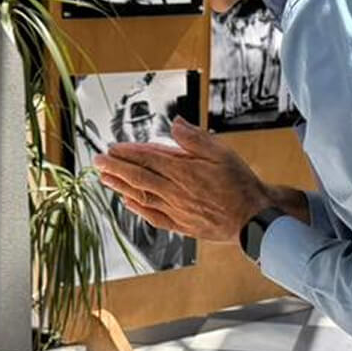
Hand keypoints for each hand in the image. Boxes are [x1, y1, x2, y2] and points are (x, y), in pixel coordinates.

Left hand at [93, 118, 275, 241]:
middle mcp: (175, 191)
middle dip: (116, 168)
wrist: (253, 219)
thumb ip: (196, 139)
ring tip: (105, 179)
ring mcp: (176, 210)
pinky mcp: (181, 225)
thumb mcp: (222, 153)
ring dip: (120, 186)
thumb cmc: (240, 185)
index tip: (113, 148)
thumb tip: (176, 124)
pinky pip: (153, 217)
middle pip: (138, 177)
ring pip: (141, 197)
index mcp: (183, 171)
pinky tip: (128, 203)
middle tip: (98, 161)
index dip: (128, 153)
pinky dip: (138, 209)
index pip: (148, 159)